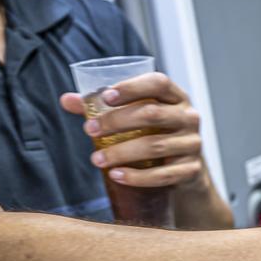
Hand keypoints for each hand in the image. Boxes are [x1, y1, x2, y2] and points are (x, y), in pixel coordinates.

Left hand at [59, 72, 206, 189]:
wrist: (186, 169)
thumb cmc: (155, 133)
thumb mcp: (136, 116)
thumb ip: (103, 107)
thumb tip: (67, 100)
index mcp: (176, 97)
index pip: (159, 83)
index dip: (132, 88)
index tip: (105, 97)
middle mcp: (189, 117)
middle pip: (153, 114)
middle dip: (116, 121)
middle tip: (89, 130)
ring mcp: (193, 144)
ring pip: (155, 145)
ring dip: (121, 152)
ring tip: (96, 159)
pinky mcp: (191, 170)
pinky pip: (163, 174)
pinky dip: (137, 177)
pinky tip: (116, 175)